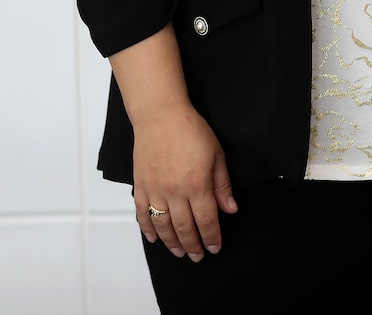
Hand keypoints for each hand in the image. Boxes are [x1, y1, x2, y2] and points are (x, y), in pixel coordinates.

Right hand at [133, 103, 237, 260]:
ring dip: (172, 243)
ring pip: (163, 226)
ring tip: (179, 252)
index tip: (215, 248)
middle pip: (184, 228)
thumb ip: (222, 184)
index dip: (211, 237)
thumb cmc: (190, 130)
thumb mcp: (216, 154)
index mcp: (197, 185)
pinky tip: (154, 237)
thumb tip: (230, 209)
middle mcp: (175, 193)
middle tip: (197, 256)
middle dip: (193, 245)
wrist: (160, 115)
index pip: (206, 221)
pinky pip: (142, 214)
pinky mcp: (141, 185)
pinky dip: (148, 228)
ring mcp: (155, 190)